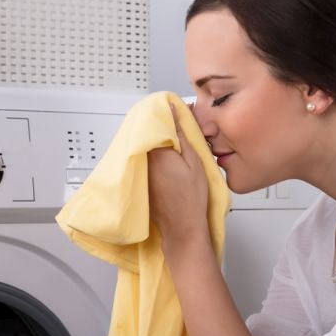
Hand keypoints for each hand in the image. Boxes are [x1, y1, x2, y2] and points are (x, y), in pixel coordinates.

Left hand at [148, 104, 209, 253]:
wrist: (182, 228)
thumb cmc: (191, 199)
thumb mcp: (194, 162)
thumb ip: (182, 136)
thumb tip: (174, 112)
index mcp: (157, 153)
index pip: (155, 123)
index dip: (164, 113)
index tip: (172, 107)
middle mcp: (144, 161)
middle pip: (147, 134)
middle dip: (159, 125)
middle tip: (175, 122)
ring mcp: (141, 172)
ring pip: (145, 146)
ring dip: (156, 139)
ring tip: (173, 139)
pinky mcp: (142, 181)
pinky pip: (144, 159)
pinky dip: (153, 153)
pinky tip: (167, 157)